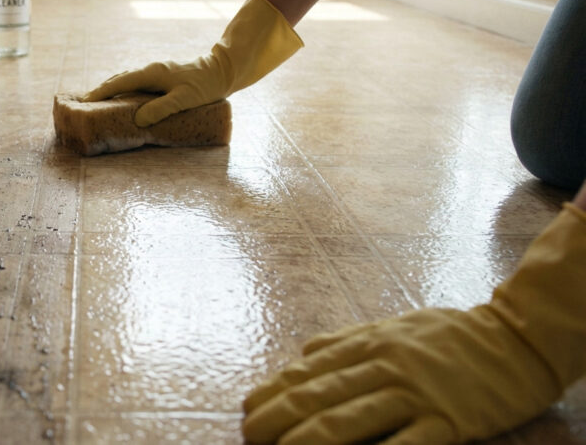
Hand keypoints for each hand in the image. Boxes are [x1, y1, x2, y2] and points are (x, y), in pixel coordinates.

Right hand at [82, 0, 301, 126]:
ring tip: (98, 103)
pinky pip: (136, 83)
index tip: (85, 102)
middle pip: (119, 80)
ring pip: (127, 80)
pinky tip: (124, 99)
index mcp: (151, 74)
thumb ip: (161, 109)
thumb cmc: (205, 86)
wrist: (223, 70)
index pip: (119, 83)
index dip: (101, 93)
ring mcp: (156, 73)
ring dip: (112, 90)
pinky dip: (124, 90)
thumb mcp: (184, 100)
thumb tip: (138, 119)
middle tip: (84, 105)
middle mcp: (150, 70)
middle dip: (101, 91)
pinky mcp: (162, 77)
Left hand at [244, 203, 585, 443]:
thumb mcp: (389, 327)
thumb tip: (301, 356)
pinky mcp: (448, 420)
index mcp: (366, 344)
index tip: (247, 411)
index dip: (271, 393)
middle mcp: (383, 364)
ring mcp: (415, 392)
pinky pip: (406, 444)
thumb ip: (344, 342)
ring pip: (350, 418)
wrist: (515, 339)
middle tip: (250, 437)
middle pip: (318, 395)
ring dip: (309, 440)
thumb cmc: (445, 337)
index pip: (306, 371)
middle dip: (277, 419)